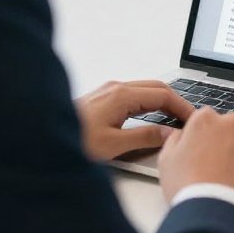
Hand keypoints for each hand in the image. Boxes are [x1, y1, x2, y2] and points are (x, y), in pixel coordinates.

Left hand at [75, 80, 192, 160]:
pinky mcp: (102, 98)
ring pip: (145, 89)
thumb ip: (144, 137)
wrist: (40, 141)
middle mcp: (116, 87)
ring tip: (174, 117)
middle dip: (175, 101)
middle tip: (188, 117)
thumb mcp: (113, 145)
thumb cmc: (73, 142)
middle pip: (157, 87)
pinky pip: (134, 94)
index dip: (182, 106)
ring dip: (162, 101)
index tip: (193, 117)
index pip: (163, 94)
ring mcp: (108, 90)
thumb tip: (169, 133)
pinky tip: (151, 115)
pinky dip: (149, 102)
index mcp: (122, 95)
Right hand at [158, 107, 233, 207]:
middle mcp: (231, 122)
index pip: (206, 117)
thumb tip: (182, 134)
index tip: (201, 150)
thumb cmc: (186, 187)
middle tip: (217, 164)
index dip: (204, 135)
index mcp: (205, 119)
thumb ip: (175, 140)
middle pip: (230, 124)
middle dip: (226, 139)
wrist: (212, 212)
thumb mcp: (166, 160)